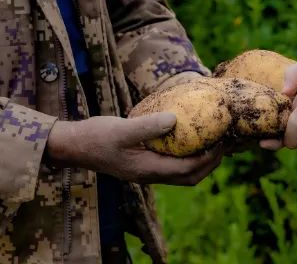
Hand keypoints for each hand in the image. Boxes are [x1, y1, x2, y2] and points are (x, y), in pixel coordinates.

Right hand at [46, 113, 223, 185]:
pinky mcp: (141, 162)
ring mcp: (145, 170)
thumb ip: (147, 126)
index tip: (220, 141)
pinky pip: (170, 163)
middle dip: (209, 163)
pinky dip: (184, 154)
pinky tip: (187, 135)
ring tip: (211, 139)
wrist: (74, 145)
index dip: (208, 159)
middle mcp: (149, 174)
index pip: (187, 171)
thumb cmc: (95, 137)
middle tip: (223, 143)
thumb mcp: (121, 129)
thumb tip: (175, 118)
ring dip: (199, 160)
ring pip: (180, 173)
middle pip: (188, 177)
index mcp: (147, 170)